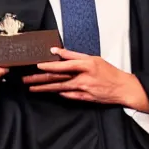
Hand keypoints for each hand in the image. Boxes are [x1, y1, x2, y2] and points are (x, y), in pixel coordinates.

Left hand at [23, 47, 148, 111]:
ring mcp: (83, 90)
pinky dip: (58, 93)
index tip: (37, 65)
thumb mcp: (92, 58)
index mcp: (85, 65)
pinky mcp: (84, 98)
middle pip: (57, 78)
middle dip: (39, 79)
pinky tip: (48, 92)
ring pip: (59, 88)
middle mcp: (82, 78)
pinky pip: (67, 95)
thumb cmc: (108, 71)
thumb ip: (73, 55)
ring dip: (44, 88)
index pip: (63, 66)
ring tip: (31, 88)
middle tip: (26, 79)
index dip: (49, 66)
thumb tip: (56, 51)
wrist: (123, 88)